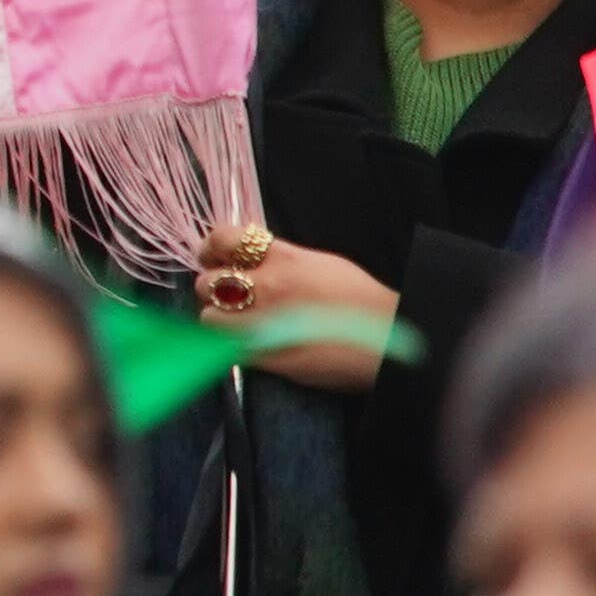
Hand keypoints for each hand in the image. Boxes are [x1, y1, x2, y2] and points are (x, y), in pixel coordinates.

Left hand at [205, 227, 400, 390]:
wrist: (388, 342)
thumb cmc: (361, 301)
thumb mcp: (321, 264)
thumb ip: (281, 259)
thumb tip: (250, 260)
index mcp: (284, 259)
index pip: (224, 238)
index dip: (211, 248)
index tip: (214, 257)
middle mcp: (268, 287)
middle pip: (207, 281)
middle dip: (213, 288)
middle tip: (227, 296)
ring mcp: (264, 323)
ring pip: (208, 318)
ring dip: (218, 320)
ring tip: (235, 323)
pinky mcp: (266, 357)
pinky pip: (225, 348)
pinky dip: (228, 346)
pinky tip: (244, 344)